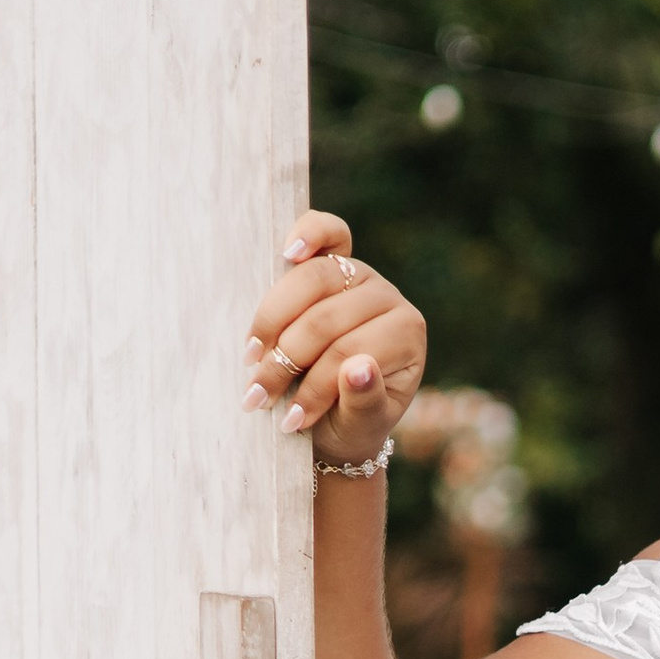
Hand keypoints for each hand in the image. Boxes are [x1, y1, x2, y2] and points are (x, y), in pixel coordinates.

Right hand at [244, 208, 426, 468]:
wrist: (337, 410)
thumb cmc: (353, 419)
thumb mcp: (363, 425)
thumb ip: (364, 401)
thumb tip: (358, 367)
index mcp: (406, 336)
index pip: (348, 352)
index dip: (314, 386)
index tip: (292, 421)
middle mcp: (388, 298)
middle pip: (324, 317)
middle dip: (285, 361)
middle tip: (257, 397)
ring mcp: (361, 273)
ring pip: (310, 280)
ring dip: (271, 322)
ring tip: (253, 360)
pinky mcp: (336, 259)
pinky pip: (328, 233)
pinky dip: (308, 235)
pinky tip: (290, 252)